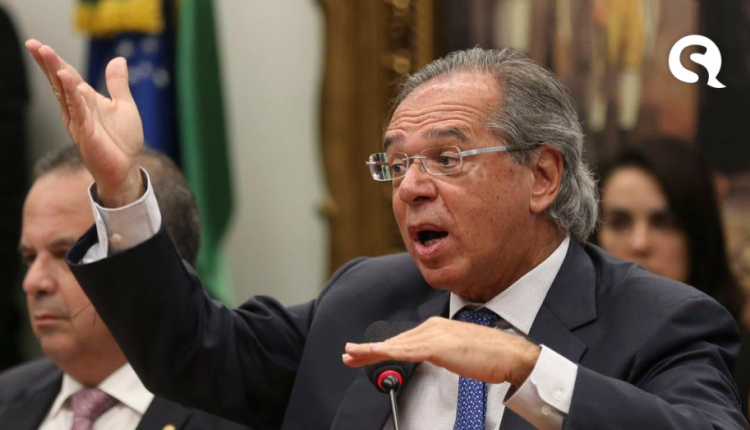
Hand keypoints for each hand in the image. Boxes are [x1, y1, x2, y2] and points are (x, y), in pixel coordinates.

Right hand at [25, 39, 144, 206]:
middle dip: (47, 62)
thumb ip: (118, 83)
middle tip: (34, 44)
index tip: (38, 44)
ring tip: (46, 53)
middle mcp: (77, 108)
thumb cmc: (122, 140)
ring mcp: (78, 121)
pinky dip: (72, 94)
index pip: (66, 76)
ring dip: (55, 72)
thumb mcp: (124, 105)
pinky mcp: (85, 133)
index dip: (54, 60)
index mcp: (85, 100)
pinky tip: (65, 78)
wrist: (125, 167)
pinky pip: (77, 110)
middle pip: (59, 81)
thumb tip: (118, 59)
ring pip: (64, 93)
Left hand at [343, 317, 539, 388]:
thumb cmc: (490, 355)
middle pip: (394, 341)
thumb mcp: (459, 353)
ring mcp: (433, 335)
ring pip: (394, 345)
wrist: (509, 354)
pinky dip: (385, 352)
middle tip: (348, 355)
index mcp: (436, 328)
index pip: (402, 339)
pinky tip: (372, 355)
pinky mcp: (437, 346)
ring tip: (351, 356)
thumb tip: (434, 357)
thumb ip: (443, 352)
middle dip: (368, 349)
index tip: (364, 352)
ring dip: (369, 351)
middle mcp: (432, 327)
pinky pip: (405, 351)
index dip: (381, 347)